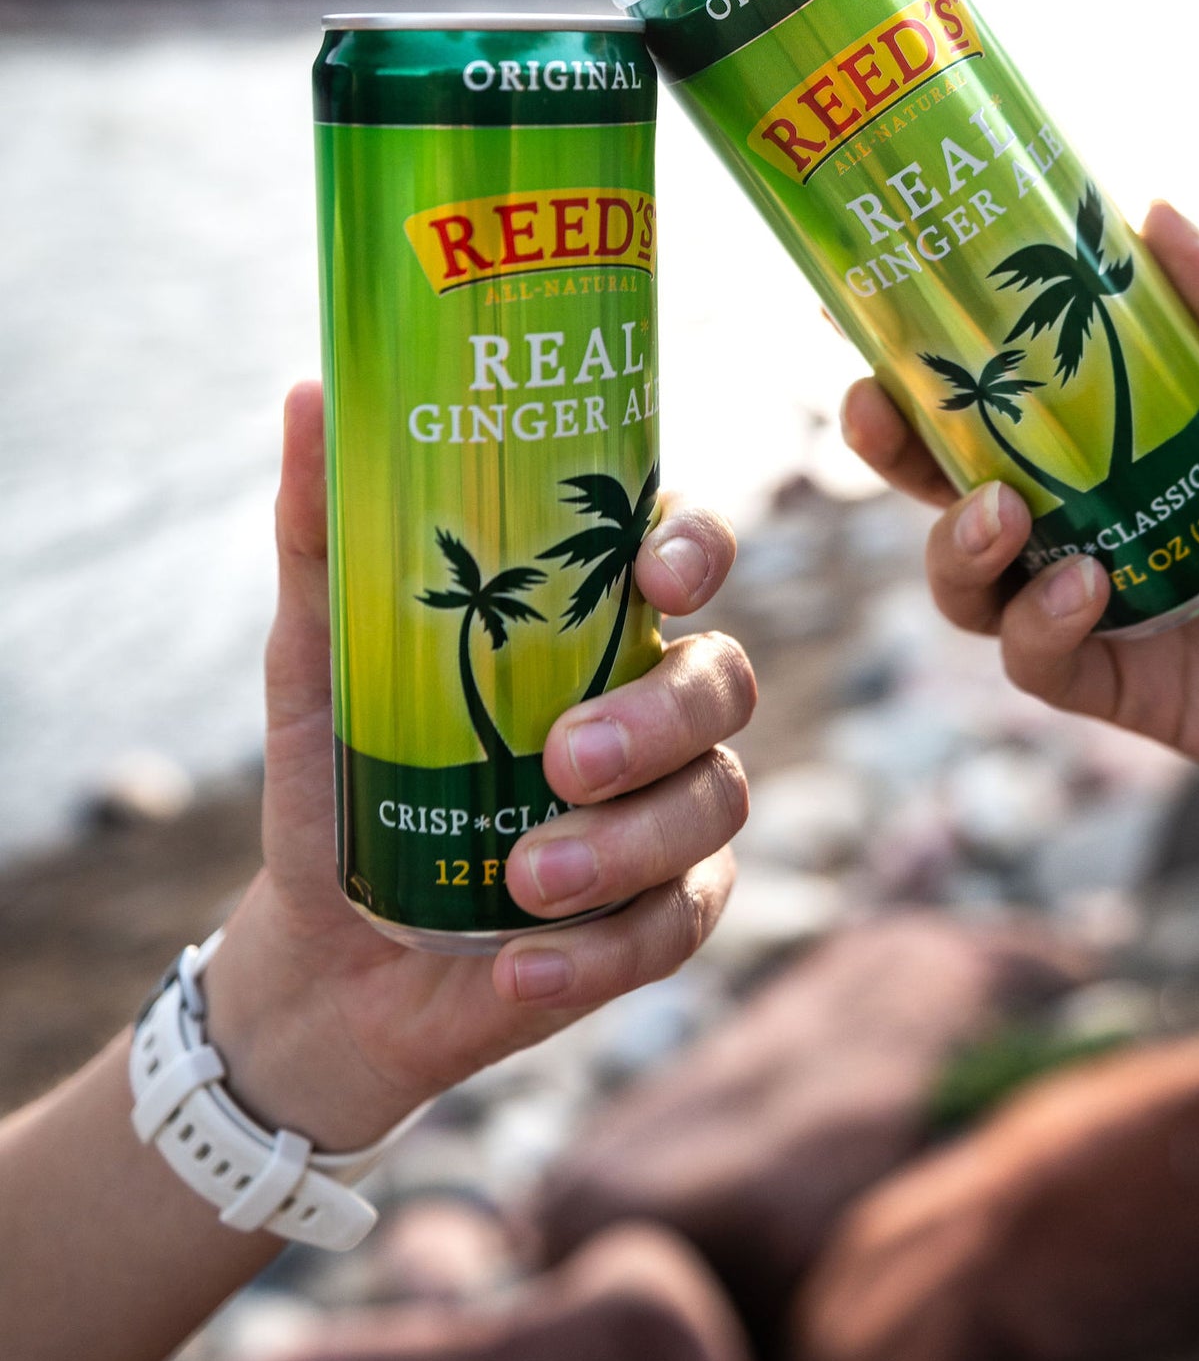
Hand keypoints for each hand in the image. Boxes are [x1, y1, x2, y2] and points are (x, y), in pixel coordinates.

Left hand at [206, 384, 750, 1150]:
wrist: (326, 958)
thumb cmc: (337, 778)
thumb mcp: (314, 658)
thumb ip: (322, 533)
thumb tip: (310, 391)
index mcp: (593, 623)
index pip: (686, 551)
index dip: (698, 549)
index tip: (657, 574)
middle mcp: (654, 703)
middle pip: (725, 680)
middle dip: (658, 718)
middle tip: (563, 756)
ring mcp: (669, 813)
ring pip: (717, 803)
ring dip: (627, 848)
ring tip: (522, 882)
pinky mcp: (661, 918)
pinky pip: (679, 927)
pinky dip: (603, 953)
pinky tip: (520, 968)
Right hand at [842, 202, 1198, 799]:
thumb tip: (1152, 209)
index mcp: (1110, 433)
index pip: (990, 388)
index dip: (915, 354)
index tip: (864, 306)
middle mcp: (1080, 515)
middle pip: (941, 481)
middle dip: (889, 444)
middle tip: (875, 405)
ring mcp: (1092, 603)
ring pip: (966, 579)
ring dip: (955, 540)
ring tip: (999, 509)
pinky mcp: (1121, 686)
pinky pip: (1036, 661)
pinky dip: (1038, 622)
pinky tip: (1085, 586)